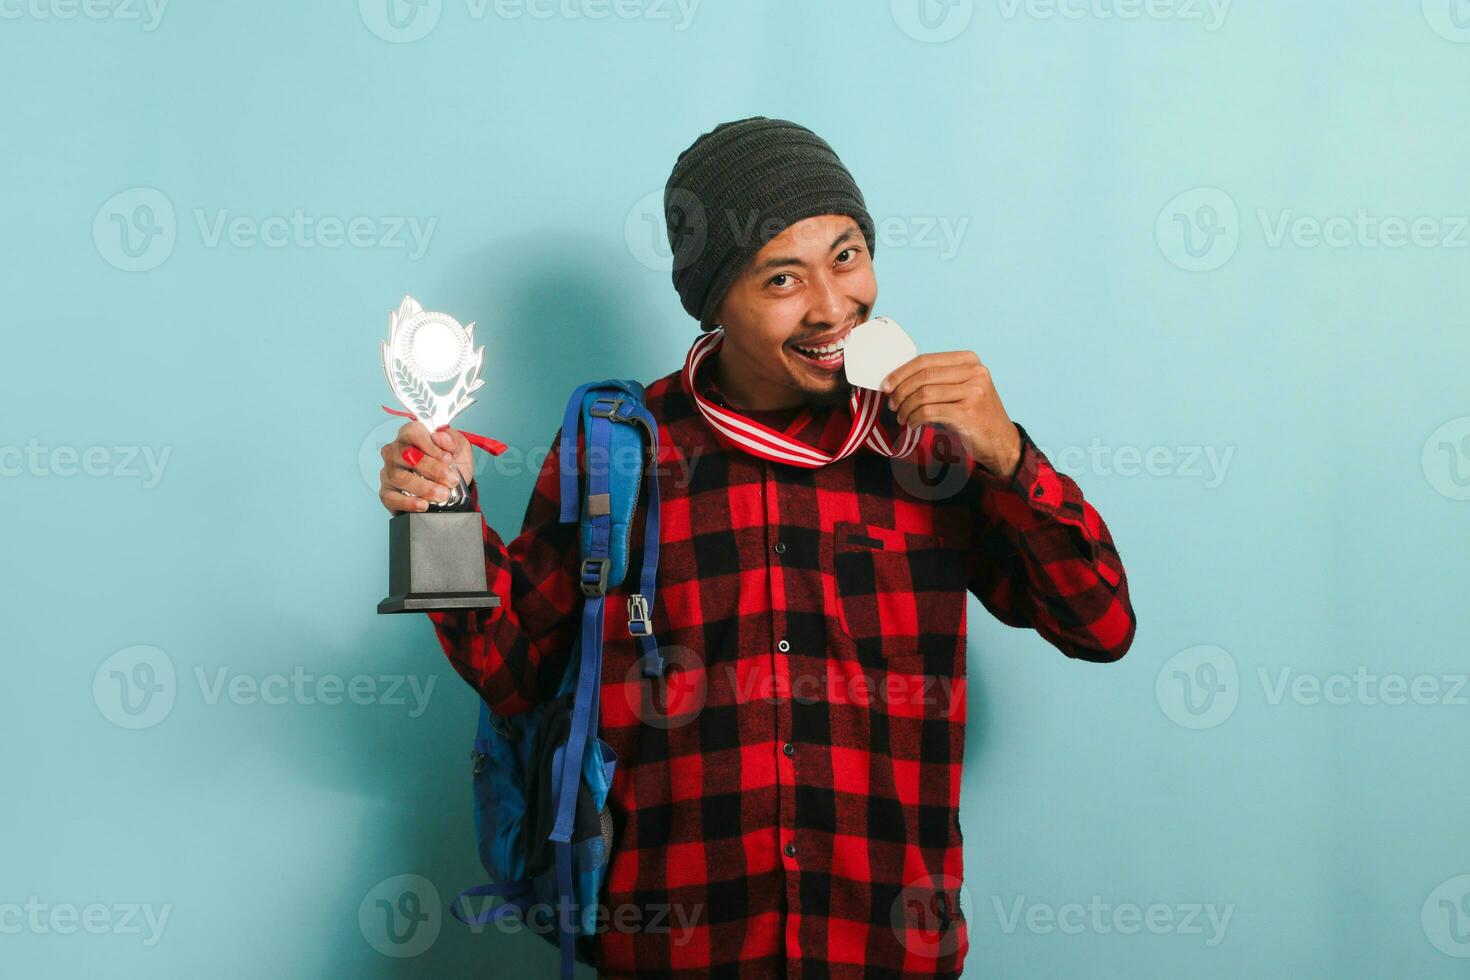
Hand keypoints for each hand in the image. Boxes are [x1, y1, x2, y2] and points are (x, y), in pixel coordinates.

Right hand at [378, 421, 472, 513]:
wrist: (453, 491)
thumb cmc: (452, 466)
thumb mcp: (460, 450)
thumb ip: (453, 439)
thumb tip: (440, 436)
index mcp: (412, 436)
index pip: (412, 432)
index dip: (431, 445)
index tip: (448, 458)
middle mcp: (396, 452)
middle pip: (405, 455)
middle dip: (433, 469)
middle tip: (451, 480)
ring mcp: (389, 472)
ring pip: (398, 477)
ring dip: (423, 487)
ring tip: (442, 494)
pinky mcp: (387, 493)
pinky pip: (391, 497)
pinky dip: (409, 502)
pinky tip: (424, 504)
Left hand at [882, 351, 1022, 479]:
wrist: (1001, 441)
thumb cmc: (975, 414)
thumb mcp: (961, 388)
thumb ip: (938, 379)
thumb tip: (898, 379)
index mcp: (969, 360)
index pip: (926, 360)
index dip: (901, 372)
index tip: (886, 385)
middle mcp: (974, 372)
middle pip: (923, 376)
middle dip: (901, 391)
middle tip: (892, 405)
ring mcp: (974, 392)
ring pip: (924, 394)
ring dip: (906, 408)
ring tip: (902, 417)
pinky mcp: (968, 413)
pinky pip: (929, 412)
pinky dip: (915, 419)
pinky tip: (913, 424)